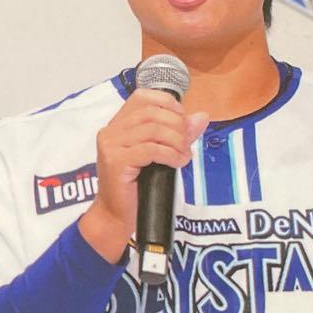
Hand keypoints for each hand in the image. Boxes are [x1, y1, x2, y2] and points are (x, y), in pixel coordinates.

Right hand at [79, 90, 208, 262]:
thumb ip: (178, 134)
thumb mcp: (160, 155)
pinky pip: (150, 150)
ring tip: (184, 154)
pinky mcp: (116, 162)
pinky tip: (178, 162)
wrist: (116, 215)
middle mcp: (111, 131)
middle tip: (186, 143)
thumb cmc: (137, 187)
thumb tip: (202, 117)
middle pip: (150, 112)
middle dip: (176, 125)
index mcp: (118, 124)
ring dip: (176, 141)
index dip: (168, 103)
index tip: (183, 121)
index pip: (143, 97)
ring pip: (152, 130)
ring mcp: (111, 146)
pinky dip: (170, 154)